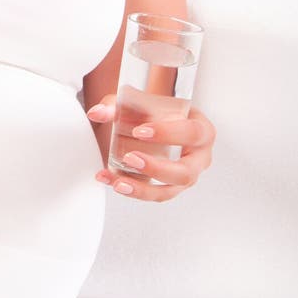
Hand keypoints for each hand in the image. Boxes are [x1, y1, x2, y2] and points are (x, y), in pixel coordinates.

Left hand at [87, 94, 215, 201]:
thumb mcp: (140, 102)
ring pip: (170, 190)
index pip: (192, 133)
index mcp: (201, 130)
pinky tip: (111, 181)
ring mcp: (186, 176)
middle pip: (185, 171)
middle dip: (156, 168)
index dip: (168, 134)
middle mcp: (199, 157)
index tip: (140, 131)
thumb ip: (116, 105)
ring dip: (143, 189)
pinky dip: (132, 190)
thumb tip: (95, 112)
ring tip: (118, 181)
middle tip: (130, 157)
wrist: (155, 120)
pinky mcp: (171, 187)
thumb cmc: (156, 110)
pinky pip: (154, 195)